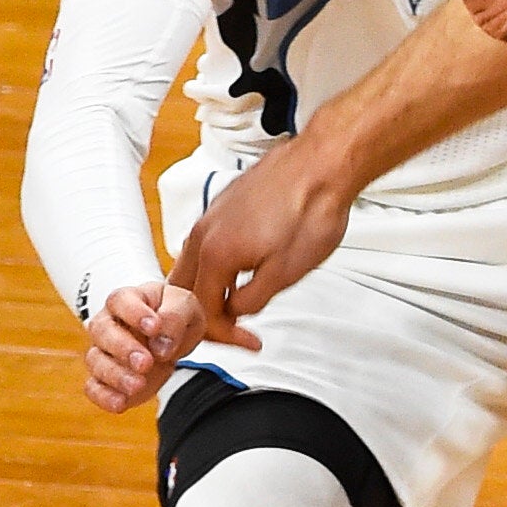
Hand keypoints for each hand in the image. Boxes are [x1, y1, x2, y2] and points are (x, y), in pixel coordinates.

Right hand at [82, 282, 208, 412]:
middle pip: (102, 332)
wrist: (171, 335)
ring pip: (96, 361)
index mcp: (128, 300)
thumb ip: (175, 317)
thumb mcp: (186, 306)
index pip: (121, 301)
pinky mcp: (106, 377)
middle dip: (123, 349)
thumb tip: (161, 346)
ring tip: (138, 385)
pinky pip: (94, 387)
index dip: (134, 313)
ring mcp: (104, 351)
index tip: (154, 327)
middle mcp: (109, 323)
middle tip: (145, 362)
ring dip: (115, 375)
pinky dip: (104, 396)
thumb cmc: (175, 314)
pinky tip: (120, 403)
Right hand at [166, 140, 353, 346]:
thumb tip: (236, 310)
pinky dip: (214, 267)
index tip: (246, 341)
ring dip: (206, 291)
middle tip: (228, 331)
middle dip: (202, 316)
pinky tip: (237, 273)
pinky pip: (204, 245)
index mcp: (214, 254)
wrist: (322, 165)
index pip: (200, 311)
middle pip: (183, 289)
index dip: (223, 334)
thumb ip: (253, 299)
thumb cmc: (310, 210)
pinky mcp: (224, 206)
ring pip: (190, 265)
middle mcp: (203, 232)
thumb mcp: (286, 272)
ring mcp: (212, 216)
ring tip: (232, 307)